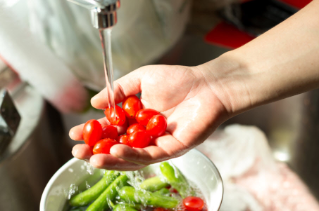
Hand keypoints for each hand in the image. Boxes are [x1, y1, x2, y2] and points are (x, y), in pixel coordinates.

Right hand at [69, 64, 229, 169]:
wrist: (206, 85)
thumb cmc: (178, 79)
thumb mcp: (142, 78)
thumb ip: (119, 90)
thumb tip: (94, 102)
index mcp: (136, 119)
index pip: (111, 129)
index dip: (93, 133)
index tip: (74, 134)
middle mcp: (145, 134)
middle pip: (117, 146)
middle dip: (96, 151)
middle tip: (77, 152)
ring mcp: (157, 143)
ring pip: (131, 156)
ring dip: (111, 158)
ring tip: (91, 158)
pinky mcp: (172, 149)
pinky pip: (149, 155)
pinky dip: (132, 154)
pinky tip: (115, 150)